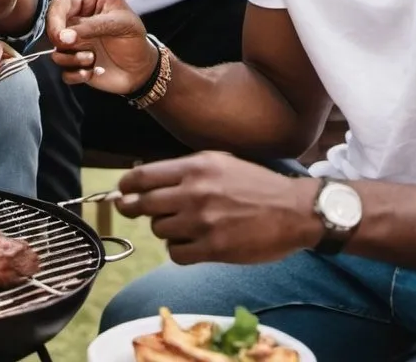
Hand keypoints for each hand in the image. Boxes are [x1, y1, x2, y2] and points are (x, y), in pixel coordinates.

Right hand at [45, 0, 156, 91]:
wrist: (143, 70)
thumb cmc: (135, 39)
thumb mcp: (121, 24)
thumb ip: (91, 27)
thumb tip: (62, 37)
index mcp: (89, 0)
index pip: (61, 3)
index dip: (55, 18)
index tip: (60, 37)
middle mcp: (78, 20)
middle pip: (52, 27)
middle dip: (62, 41)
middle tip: (75, 46)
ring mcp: (75, 42)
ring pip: (56, 52)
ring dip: (73, 59)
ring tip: (92, 59)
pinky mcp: (75, 63)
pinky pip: (64, 71)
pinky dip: (77, 74)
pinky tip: (95, 71)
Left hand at [115, 152, 321, 264]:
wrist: (293, 210)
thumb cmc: (255, 184)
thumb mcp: (218, 162)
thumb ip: (184, 170)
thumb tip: (146, 178)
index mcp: (194, 168)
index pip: (142, 176)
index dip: (126, 186)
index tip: (122, 191)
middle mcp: (194, 193)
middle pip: (144, 204)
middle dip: (133, 208)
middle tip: (131, 210)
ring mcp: (203, 222)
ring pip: (159, 230)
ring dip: (163, 229)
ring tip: (179, 226)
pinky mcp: (214, 248)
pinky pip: (176, 254)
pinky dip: (177, 250)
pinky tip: (189, 244)